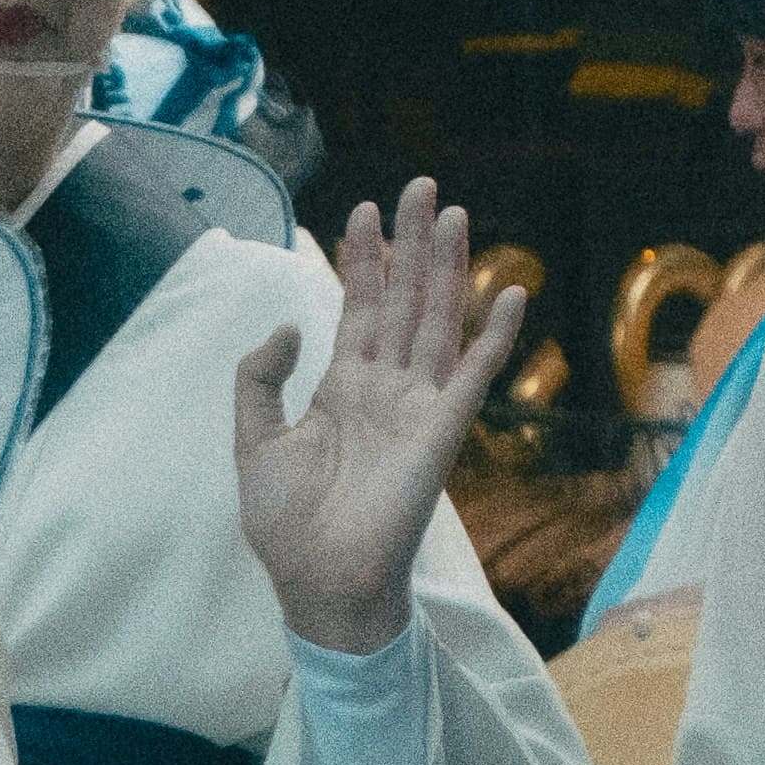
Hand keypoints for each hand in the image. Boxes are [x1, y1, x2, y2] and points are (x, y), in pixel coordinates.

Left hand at [231, 176, 522, 657]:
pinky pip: (474, 374)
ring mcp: (416, 405)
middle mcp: (384, 388)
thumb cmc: (285, 523)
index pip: (358, 307)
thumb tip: (288, 325)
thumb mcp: (253, 440)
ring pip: (437, 320)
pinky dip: (493, 334)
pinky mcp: (442, 430)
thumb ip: (259, 379)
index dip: (364, 259)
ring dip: (447, 267)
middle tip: (420, 186)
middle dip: (410, 243)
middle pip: (402, 299)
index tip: (365, 208)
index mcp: (341, 388)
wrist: (318, 578)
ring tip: (455, 212)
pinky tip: (511, 293)